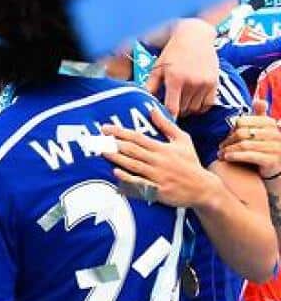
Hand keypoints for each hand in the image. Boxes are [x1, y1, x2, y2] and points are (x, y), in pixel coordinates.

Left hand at [101, 106, 219, 207]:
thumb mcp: (183, 140)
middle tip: (97, 139)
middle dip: (114, 143)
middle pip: (132, 150)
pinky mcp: (157, 189)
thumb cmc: (190, 163)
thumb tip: (152, 110)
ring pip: (133, 165)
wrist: (203, 188)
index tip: (106, 128)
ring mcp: (157, 176)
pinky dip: (127, 178)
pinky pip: (140, 183)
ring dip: (117, 158)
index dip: (120, 132)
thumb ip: (166, 126)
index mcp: (163, 148)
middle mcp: (158, 161)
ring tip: (102, 151)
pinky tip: (116, 172)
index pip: (138, 137)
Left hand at [146, 18, 217, 117]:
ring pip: (195, 109)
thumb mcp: (157, 68)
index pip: (172, 108)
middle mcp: (191, 82)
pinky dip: (200, 107)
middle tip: (171, 108)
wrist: (195, 37)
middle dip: (176, 111)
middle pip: (183, 110)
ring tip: (181, 103)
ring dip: (187, 110)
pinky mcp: (214, 83)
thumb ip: (150, 87)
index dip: (168, 118)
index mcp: (175, 79)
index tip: (164, 121)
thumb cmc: (172, 52)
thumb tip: (144, 103)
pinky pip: (207, 105)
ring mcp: (204, 83)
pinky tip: (193, 103)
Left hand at [220, 100, 280, 179]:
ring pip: (243, 145)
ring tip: (220, 154)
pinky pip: (249, 156)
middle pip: (241, 133)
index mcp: (271, 124)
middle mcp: (276, 134)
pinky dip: (235, 156)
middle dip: (228, 140)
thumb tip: (260, 100)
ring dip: (228, 150)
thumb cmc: (265, 148)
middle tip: (220, 147)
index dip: (231, 129)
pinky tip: (226, 158)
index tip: (226, 136)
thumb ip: (260, 116)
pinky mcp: (272, 161)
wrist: (276, 170)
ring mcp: (276, 148)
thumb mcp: (263, 131)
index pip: (242, 122)